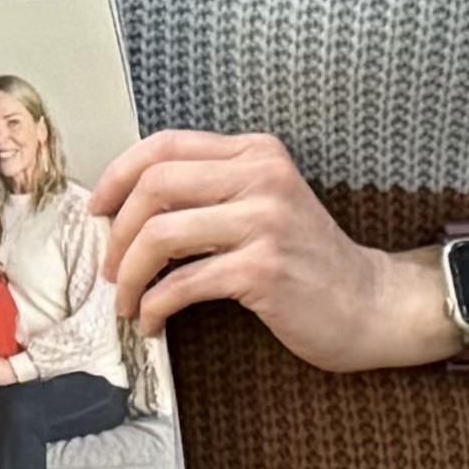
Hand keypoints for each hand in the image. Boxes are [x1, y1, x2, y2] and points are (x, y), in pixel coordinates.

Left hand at [89, 128, 436, 373]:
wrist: (370, 304)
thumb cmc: (305, 260)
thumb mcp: (263, 204)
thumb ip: (210, 191)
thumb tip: (125, 207)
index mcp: (255, 152)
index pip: (165, 146)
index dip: (118, 176)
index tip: (97, 210)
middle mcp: (261, 177)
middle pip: (154, 186)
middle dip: (116, 232)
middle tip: (110, 269)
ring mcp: (264, 221)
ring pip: (160, 235)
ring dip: (130, 275)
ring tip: (127, 302)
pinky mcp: (263, 269)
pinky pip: (183, 283)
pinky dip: (155, 306)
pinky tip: (153, 323)